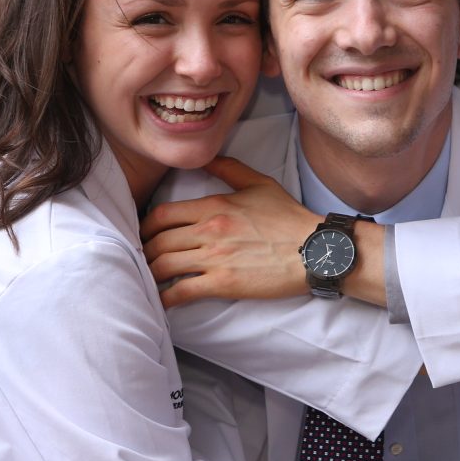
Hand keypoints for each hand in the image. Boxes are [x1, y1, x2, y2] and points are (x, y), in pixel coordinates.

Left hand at [141, 157, 320, 307]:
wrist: (315, 250)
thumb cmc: (290, 218)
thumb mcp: (260, 184)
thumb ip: (229, 169)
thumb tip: (205, 159)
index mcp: (215, 206)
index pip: (162, 214)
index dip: (146, 227)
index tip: (146, 235)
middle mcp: (209, 230)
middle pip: (157, 241)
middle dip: (145, 252)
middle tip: (144, 259)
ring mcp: (215, 258)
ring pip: (163, 266)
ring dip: (150, 274)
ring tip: (149, 280)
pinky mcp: (223, 284)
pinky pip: (181, 292)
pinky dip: (165, 298)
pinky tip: (163, 301)